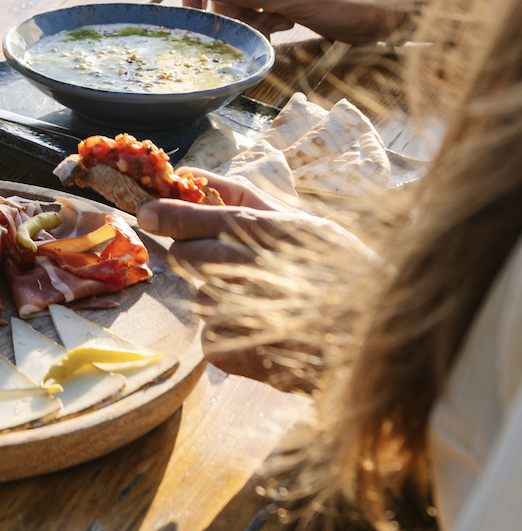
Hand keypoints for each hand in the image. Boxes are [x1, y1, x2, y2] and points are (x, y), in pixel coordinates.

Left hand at [138, 175, 373, 388]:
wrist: (382, 346)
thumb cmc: (346, 278)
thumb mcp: (308, 227)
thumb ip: (250, 200)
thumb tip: (191, 175)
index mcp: (283, 232)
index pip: (214, 214)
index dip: (175, 214)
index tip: (147, 212)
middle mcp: (266, 267)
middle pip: (195, 258)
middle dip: (195, 260)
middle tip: (217, 268)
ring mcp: (256, 313)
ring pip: (203, 301)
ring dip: (219, 303)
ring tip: (260, 308)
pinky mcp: (251, 356)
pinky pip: (213, 342)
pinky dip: (228, 342)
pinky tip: (260, 338)